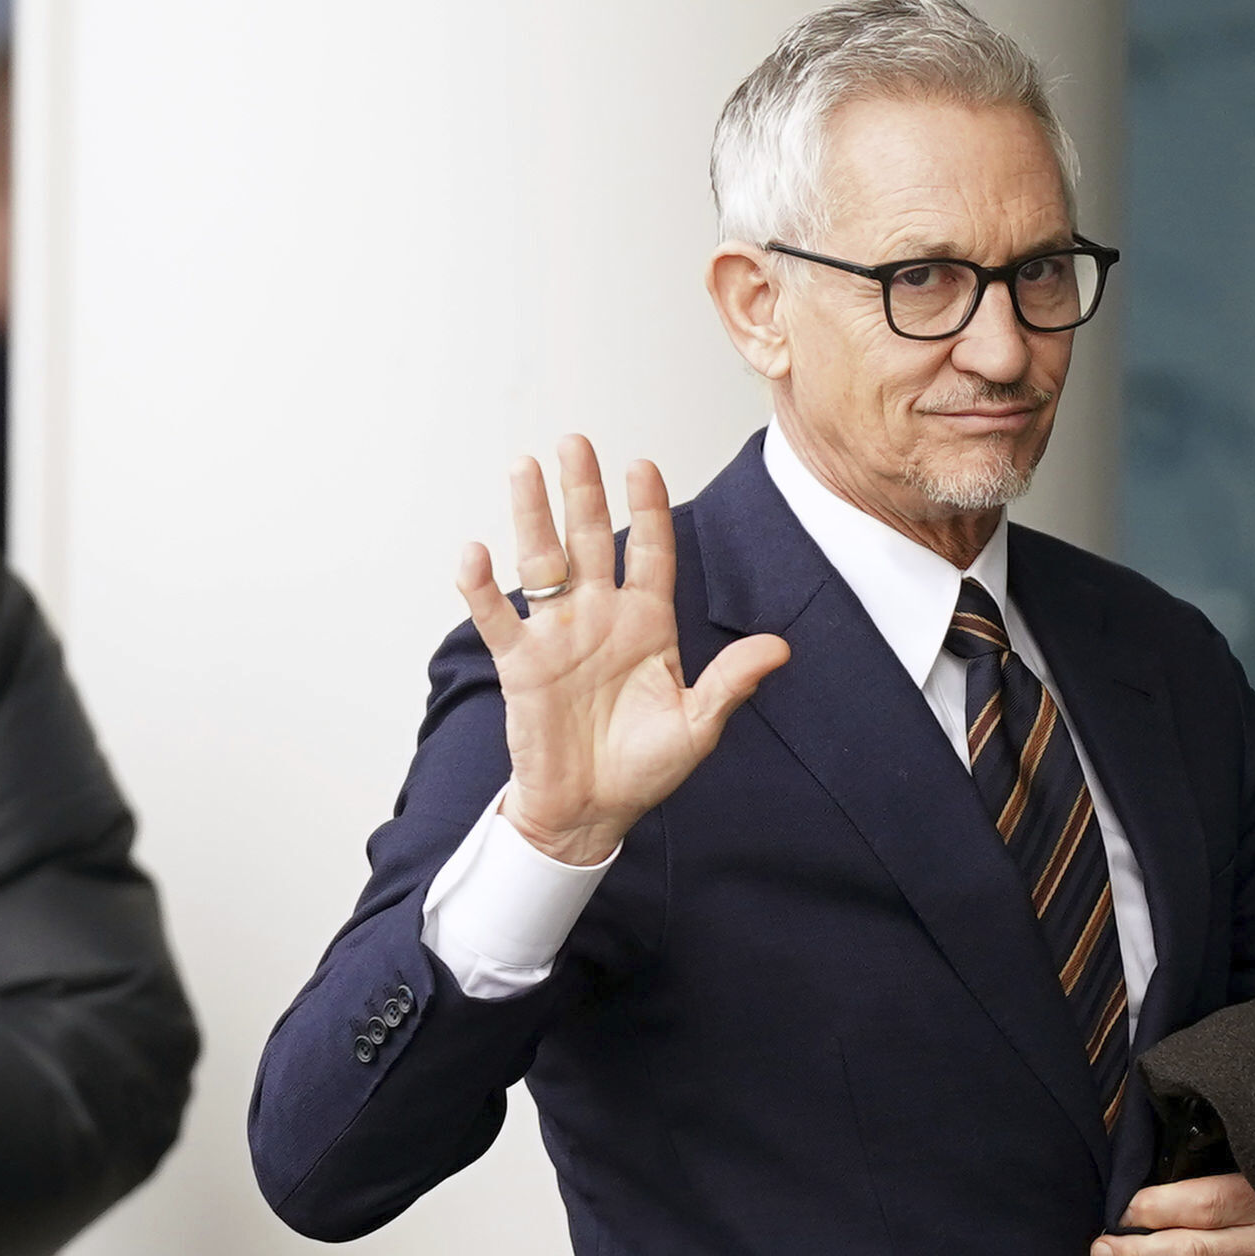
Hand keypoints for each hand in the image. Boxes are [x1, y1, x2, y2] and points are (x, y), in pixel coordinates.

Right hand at [457, 436, 788, 866]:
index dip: (646, 509)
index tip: (642, 466)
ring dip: (532, 516)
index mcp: (647, 625)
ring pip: (542, 563)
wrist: (590, 813)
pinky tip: (474, 553)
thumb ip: (731, 683)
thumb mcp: (697, 727)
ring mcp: (557, 636)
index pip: (649, 553)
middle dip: (582, 491)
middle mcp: (600, 618)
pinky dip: (482, 588)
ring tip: (524, 467)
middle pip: (589, 540)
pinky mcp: (521, 664)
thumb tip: (780, 647)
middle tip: (574, 442)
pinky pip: (498, 618)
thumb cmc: (643, 771)